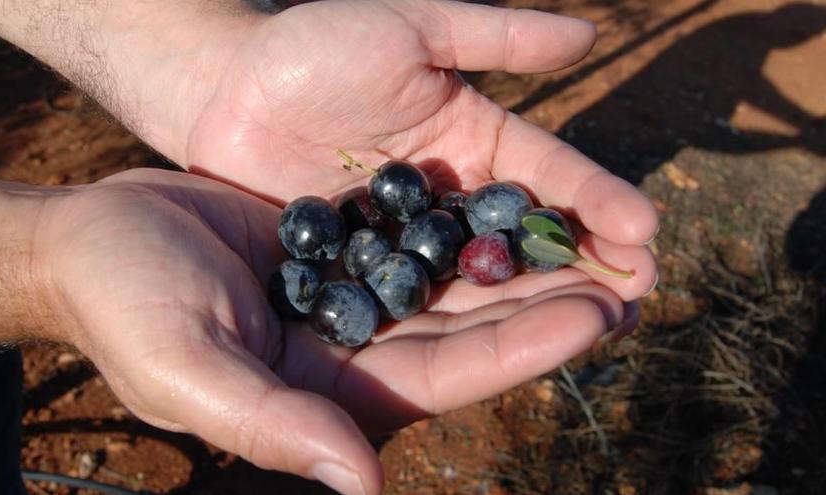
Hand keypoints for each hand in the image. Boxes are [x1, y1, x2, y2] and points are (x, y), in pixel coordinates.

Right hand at [35, 168, 635, 494]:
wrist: (92, 234)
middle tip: (632, 275)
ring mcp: (350, 295)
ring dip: (521, 262)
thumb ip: (274, 427)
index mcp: (330, 394)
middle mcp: (352, 351)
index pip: (446, 376)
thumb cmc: (127, 307)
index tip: (595, 317)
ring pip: (453, 281)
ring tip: (595, 236)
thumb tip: (364, 481)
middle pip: (468, 329)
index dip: (522, 350)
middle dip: (545, 306)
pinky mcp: (340, 244)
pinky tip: (516, 197)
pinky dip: (467, 219)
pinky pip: (416, 231)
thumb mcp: (191, 371)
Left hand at [185, 0, 658, 299]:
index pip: (548, 176)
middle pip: (527, 239)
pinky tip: (500, 347)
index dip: (596, 201)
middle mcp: (452, 200)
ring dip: (538, 305)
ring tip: (596, 329)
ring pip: (483, 279)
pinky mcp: (365, 275)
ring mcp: (409, 244)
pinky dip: (461, 323)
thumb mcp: (412, 29)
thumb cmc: (314, 49)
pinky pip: (419, 302)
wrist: (224, 89)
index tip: (645, 231)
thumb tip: (591, 37)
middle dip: (584, 266)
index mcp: (474, 141)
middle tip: (638, 300)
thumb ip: (496, 35)